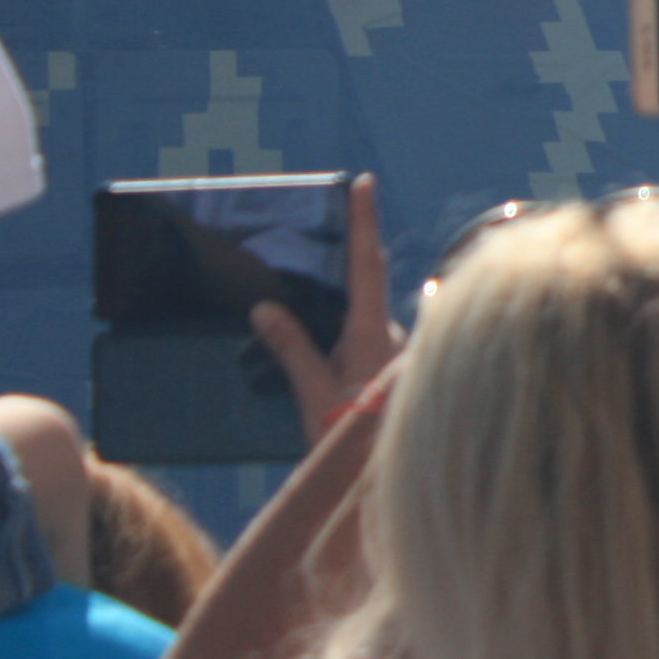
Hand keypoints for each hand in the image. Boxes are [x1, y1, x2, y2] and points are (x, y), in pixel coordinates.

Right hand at [251, 174, 402, 449]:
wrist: (385, 474)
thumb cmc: (353, 433)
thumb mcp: (314, 392)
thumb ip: (291, 348)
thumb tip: (264, 309)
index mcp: (373, 330)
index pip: (368, 263)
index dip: (364, 221)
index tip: (363, 183)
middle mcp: (392, 333)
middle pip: (372, 280)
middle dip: (355, 253)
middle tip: (336, 224)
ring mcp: (395, 350)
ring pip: (371, 311)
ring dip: (348, 298)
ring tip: (316, 287)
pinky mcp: (391, 368)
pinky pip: (370, 334)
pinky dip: (350, 326)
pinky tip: (327, 338)